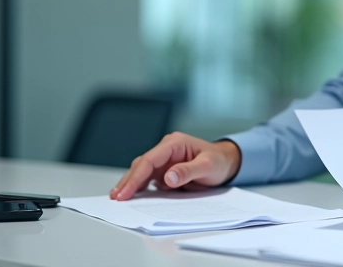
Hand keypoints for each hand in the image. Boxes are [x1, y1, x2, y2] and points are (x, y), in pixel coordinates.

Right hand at [109, 132, 241, 200]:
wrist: (226, 163)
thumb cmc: (219, 161)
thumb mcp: (208, 166)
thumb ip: (188, 171)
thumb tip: (168, 177)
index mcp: (174, 143)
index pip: (149, 160)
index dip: (135, 177)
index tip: (126, 191)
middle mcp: (166, 150)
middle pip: (141, 165)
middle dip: (128, 181)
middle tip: (116, 198)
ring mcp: (164, 160)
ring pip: (141, 172)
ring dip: (131, 185)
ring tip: (118, 199)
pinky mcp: (164, 170)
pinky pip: (148, 179)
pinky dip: (140, 188)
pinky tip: (132, 197)